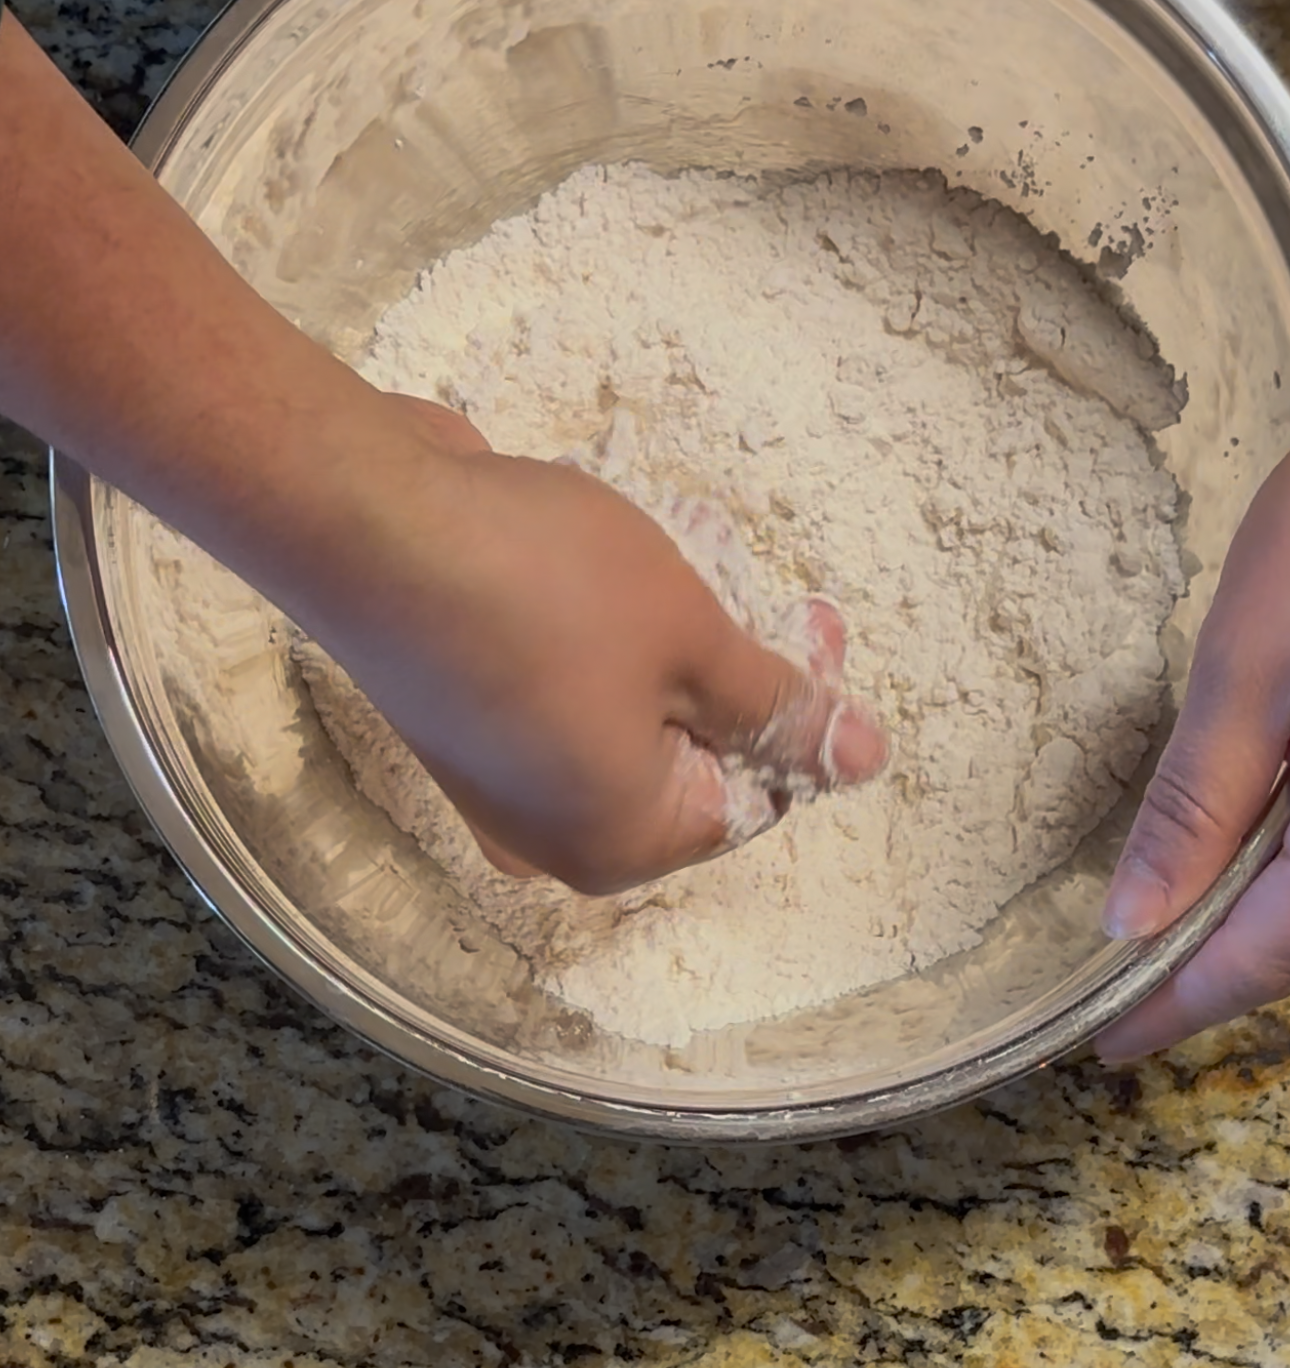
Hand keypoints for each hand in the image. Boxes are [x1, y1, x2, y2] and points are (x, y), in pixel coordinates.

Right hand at [0, 6, 884, 900]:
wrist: (363, 521)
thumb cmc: (544, 588)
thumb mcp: (692, 639)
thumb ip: (779, 705)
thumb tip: (865, 760)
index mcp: (620, 846)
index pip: (752, 801)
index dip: (798, 711)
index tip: (812, 616)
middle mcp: (549, 835)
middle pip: (684, 765)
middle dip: (734, 675)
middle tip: (765, 583)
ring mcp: (492, 777)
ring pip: (622, 720)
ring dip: (666, 645)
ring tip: (681, 558)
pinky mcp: (455, 710)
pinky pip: (559, 689)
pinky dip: (597, 636)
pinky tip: (602, 562)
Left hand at [1097, 455, 1289, 1060]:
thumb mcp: (1255, 662)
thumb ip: (1201, 801)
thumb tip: (1131, 920)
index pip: (1269, 958)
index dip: (1185, 1007)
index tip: (1108, 1045)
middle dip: (1230, 973)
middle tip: (1137, 995)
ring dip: (1270, 928)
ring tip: (1184, 936)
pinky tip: (1254, 857)